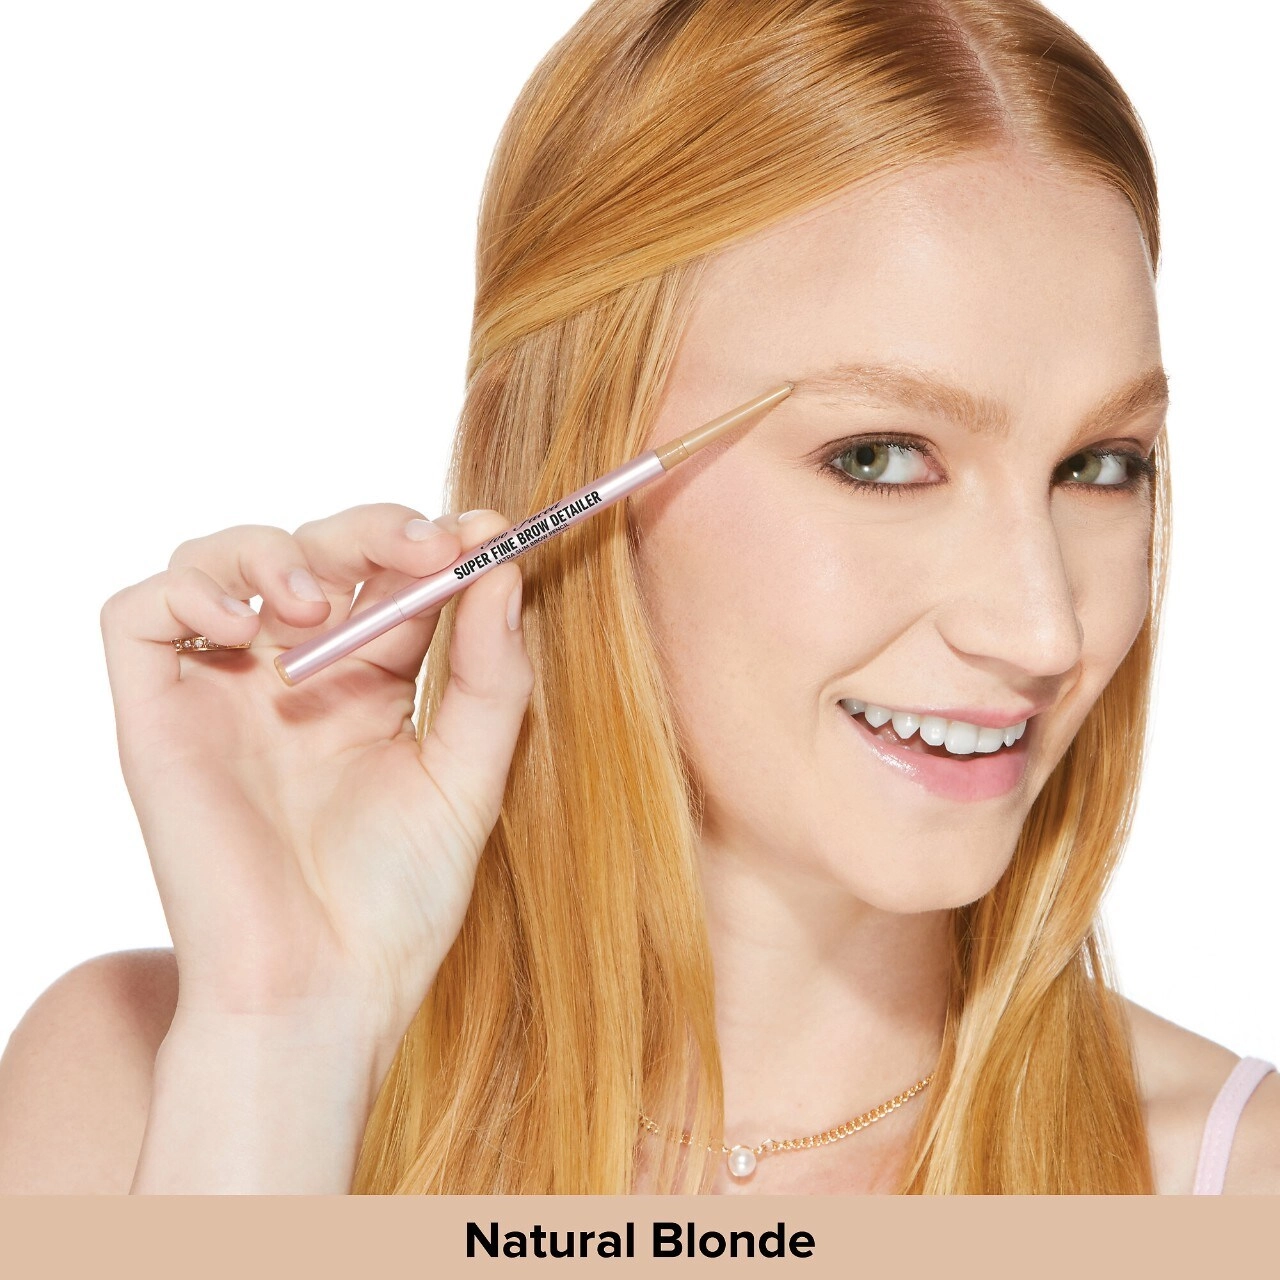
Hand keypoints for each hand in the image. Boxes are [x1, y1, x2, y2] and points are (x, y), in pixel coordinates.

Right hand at [100, 504, 532, 1068]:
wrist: (321, 993)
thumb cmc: (398, 902)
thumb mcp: (468, 777)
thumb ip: (491, 677)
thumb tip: (504, 570)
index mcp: (370, 686)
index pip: (394, 578)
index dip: (435, 544)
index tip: (486, 530)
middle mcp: (293, 677)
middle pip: (317, 549)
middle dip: (371, 530)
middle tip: (425, 547)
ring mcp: (223, 692)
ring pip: (224, 559)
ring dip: (279, 551)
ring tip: (322, 603)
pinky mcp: (157, 717)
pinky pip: (140, 616)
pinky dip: (187, 589)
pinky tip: (244, 624)